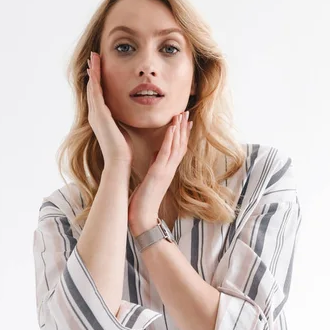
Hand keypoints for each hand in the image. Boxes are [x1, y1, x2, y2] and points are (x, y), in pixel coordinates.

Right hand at [86, 51, 132, 164]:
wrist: (119, 161)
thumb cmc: (124, 149)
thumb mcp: (123, 129)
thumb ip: (122, 120)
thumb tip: (130, 112)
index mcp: (100, 118)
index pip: (98, 94)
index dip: (98, 80)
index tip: (99, 67)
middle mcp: (95, 115)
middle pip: (92, 88)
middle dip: (93, 72)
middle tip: (93, 57)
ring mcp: (96, 115)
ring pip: (93, 88)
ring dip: (93, 72)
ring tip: (93, 59)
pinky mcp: (100, 116)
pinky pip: (96, 94)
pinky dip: (95, 82)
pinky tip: (95, 72)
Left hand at [128, 111, 192, 235]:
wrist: (143, 218)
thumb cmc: (144, 202)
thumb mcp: (150, 179)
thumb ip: (155, 166)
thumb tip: (156, 154)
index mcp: (167, 170)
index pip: (178, 149)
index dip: (182, 134)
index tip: (185, 121)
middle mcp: (170, 169)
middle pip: (181, 144)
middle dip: (183, 127)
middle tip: (186, 111)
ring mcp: (166, 171)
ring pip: (176, 146)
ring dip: (179, 129)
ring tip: (181, 114)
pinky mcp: (158, 173)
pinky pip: (166, 153)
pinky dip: (170, 139)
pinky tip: (172, 128)